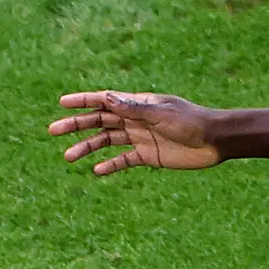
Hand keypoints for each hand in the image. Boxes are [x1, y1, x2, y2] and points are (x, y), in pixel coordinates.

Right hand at [50, 91, 222, 175]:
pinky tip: (95, 170)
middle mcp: (135, 119)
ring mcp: (140, 138)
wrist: (215, 141)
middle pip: (99, 121)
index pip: (105, 100)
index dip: (83, 101)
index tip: (62, 103)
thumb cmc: (191, 122)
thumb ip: (133, 108)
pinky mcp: (148, 156)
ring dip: (87, 148)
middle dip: (76, 125)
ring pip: (107, 142)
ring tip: (68, 157)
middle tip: (53, 131)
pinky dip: (110, 165)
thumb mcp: (160, 114)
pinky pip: (123, 160)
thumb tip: (106, 98)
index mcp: (138, 104)